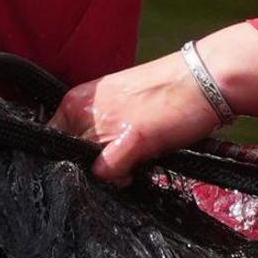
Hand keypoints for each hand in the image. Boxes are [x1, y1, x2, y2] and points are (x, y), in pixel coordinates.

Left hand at [51, 54, 224, 183]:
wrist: (205, 77)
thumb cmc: (169, 89)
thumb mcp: (120, 100)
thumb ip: (99, 122)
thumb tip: (90, 155)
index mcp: (79, 97)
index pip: (51, 136)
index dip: (67, 154)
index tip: (86, 161)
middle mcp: (85, 110)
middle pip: (66, 154)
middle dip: (84, 167)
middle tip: (115, 166)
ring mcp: (104, 125)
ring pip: (82, 167)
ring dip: (103, 175)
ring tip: (128, 168)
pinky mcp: (128, 141)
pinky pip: (105, 174)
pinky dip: (118, 180)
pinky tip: (135, 172)